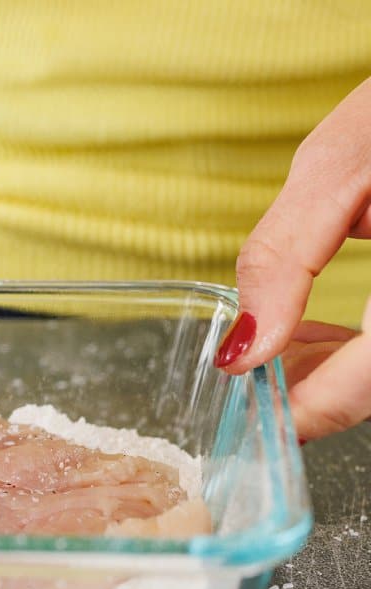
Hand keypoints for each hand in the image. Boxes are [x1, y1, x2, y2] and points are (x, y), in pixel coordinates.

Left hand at [216, 77, 370, 442]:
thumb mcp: (342, 163)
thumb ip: (283, 257)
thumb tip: (239, 348)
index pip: (359, 390)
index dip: (296, 413)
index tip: (242, 416)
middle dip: (311, 387)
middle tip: (255, 371)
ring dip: (338, 368)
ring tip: (283, 340)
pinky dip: (362, 345)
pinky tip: (322, 325)